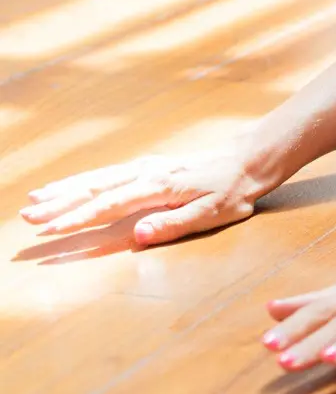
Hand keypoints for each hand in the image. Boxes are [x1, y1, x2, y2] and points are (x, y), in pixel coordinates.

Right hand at [20, 148, 277, 245]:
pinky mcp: (150, 166)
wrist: (250, 158)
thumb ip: (174, 224)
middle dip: (59, 204)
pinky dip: (84, 180)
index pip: (110, 206)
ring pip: (98, 179)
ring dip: (65, 190)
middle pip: (95, 190)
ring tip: (35, 200)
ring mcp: (147, 167)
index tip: (51, 231)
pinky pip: (109, 173)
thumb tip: (138, 235)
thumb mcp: (213, 213)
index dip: (78, 220)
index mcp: (158, 187)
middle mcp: (147, 173)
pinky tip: (69, 186)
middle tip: (27, 217)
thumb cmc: (235, 190)